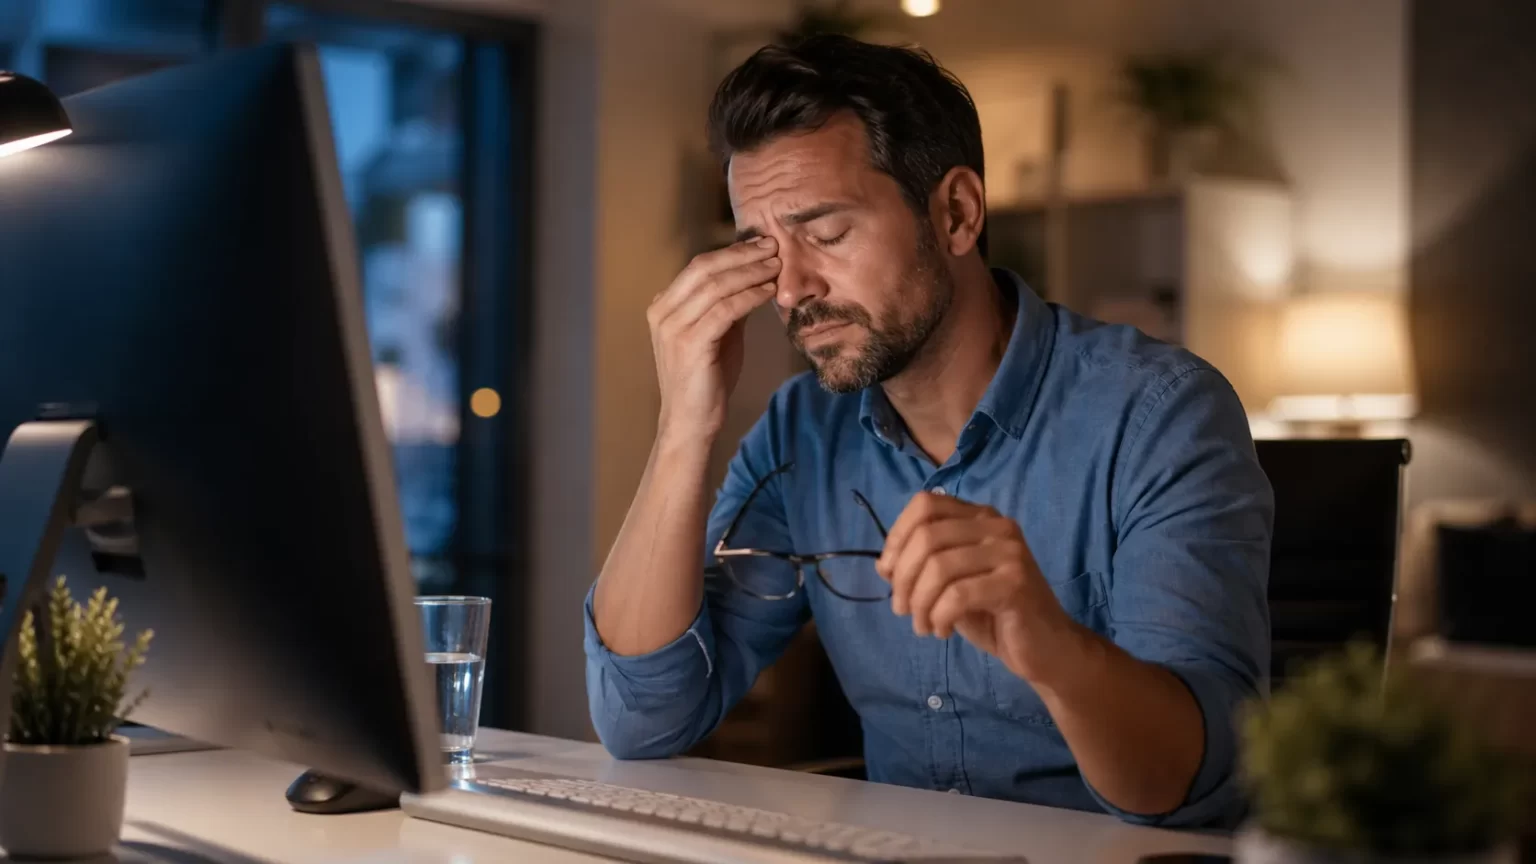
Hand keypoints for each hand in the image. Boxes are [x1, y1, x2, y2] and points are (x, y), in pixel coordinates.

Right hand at [649, 238, 780, 440]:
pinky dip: (749, 296)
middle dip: (742, 255)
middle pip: (704, 268)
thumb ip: (728, 305)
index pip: (699, 266)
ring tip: (777, 266)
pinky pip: (724, 310)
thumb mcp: (718, 333)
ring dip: (750, 273)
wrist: (691, 422)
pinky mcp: (690, 344)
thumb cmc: (706, 379)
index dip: (732, 251)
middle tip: (773, 246)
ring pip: (715, 286)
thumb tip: (756, 275)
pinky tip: (769, 292)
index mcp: (663, 306)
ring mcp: (673, 328)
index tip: (762, 244)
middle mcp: (663, 313)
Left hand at [876, 492, 1078, 682]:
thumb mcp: (949, 586)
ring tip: (922, 626)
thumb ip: (921, 567)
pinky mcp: (1016, 582)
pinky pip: (958, 594)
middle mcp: (997, 525)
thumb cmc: (994, 615)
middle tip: (902, 609)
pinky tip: (941, 631)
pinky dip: (939, 616)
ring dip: (919, 602)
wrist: (1046, 649)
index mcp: (979, 516)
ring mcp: (1010, 551)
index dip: (897, 537)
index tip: (888, 573)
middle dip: (903, 577)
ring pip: (939, 566)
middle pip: (927, 536)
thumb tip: (883, 564)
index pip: (924, 505)